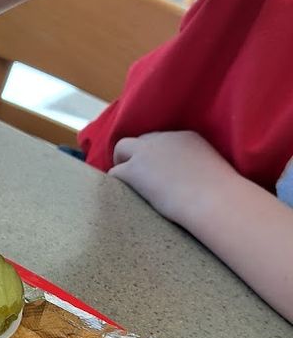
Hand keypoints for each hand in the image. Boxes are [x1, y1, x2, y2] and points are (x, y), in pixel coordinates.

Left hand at [109, 131, 235, 223]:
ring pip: (121, 149)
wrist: (215, 200)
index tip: (157, 170)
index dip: (156, 155)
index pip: (162, 140)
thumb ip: (197, 168)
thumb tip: (194, 183)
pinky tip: (120, 195)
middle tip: (135, 176)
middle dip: (135, 156)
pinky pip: (115, 172)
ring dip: (121, 165)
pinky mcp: (134, 170)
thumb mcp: (211, 170)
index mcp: (186, 137)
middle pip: (139, 141)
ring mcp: (146, 153)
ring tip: (123, 184)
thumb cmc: (222, 194)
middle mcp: (164, 139)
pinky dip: (116, 183)